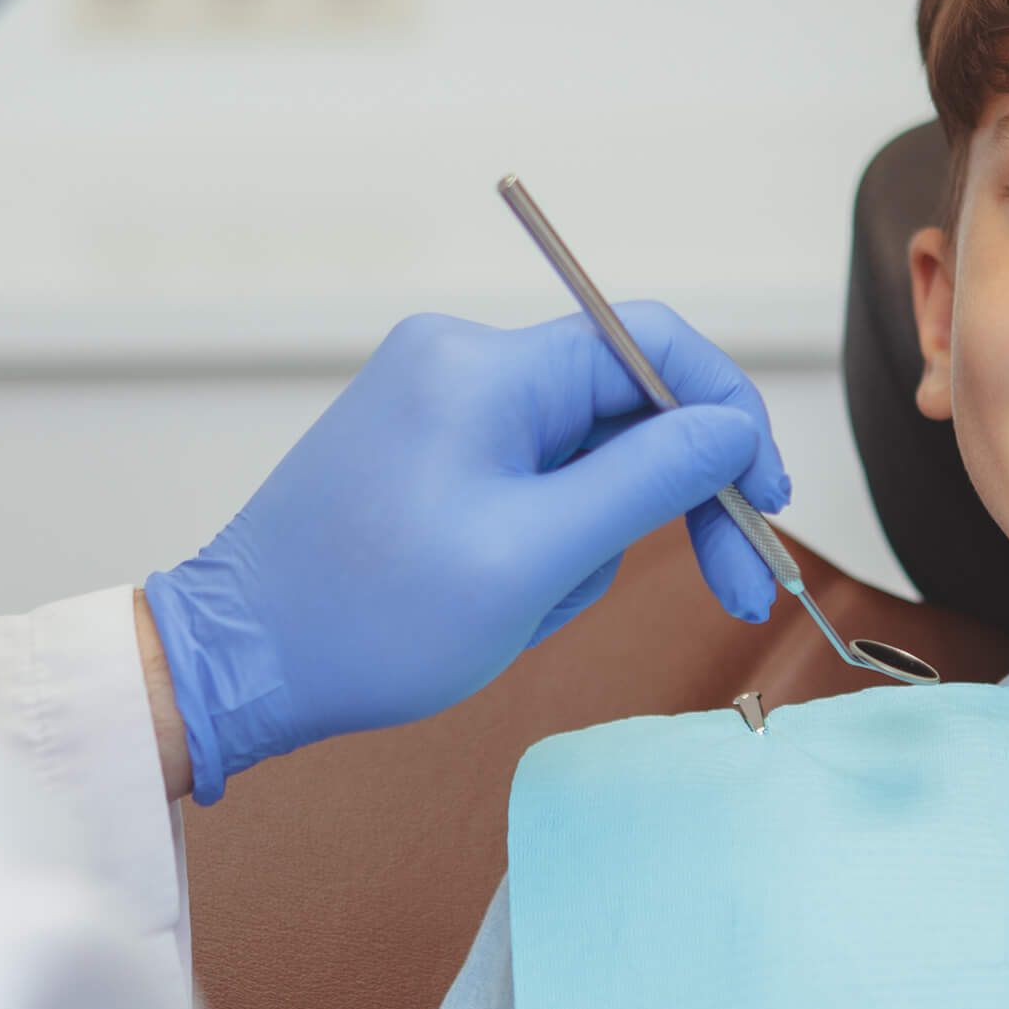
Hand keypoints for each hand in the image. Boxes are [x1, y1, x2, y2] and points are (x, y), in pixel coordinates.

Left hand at [143, 305, 787, 802]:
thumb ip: (650, 481)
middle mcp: (463, 361)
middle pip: (627, 405)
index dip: (730, 418)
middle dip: (676, 500)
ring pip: (587, 458)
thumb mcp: (538, 557)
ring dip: (593, 541)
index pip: (654, 346)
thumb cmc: (374, 619)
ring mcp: (441, 402)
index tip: (766, 501)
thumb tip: (733, 429)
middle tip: (735, 590)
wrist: (242, 662)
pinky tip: (508, 598)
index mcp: (486, 368)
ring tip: (534, 608)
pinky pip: (535, 483)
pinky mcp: (428, 448)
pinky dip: (549, 544)